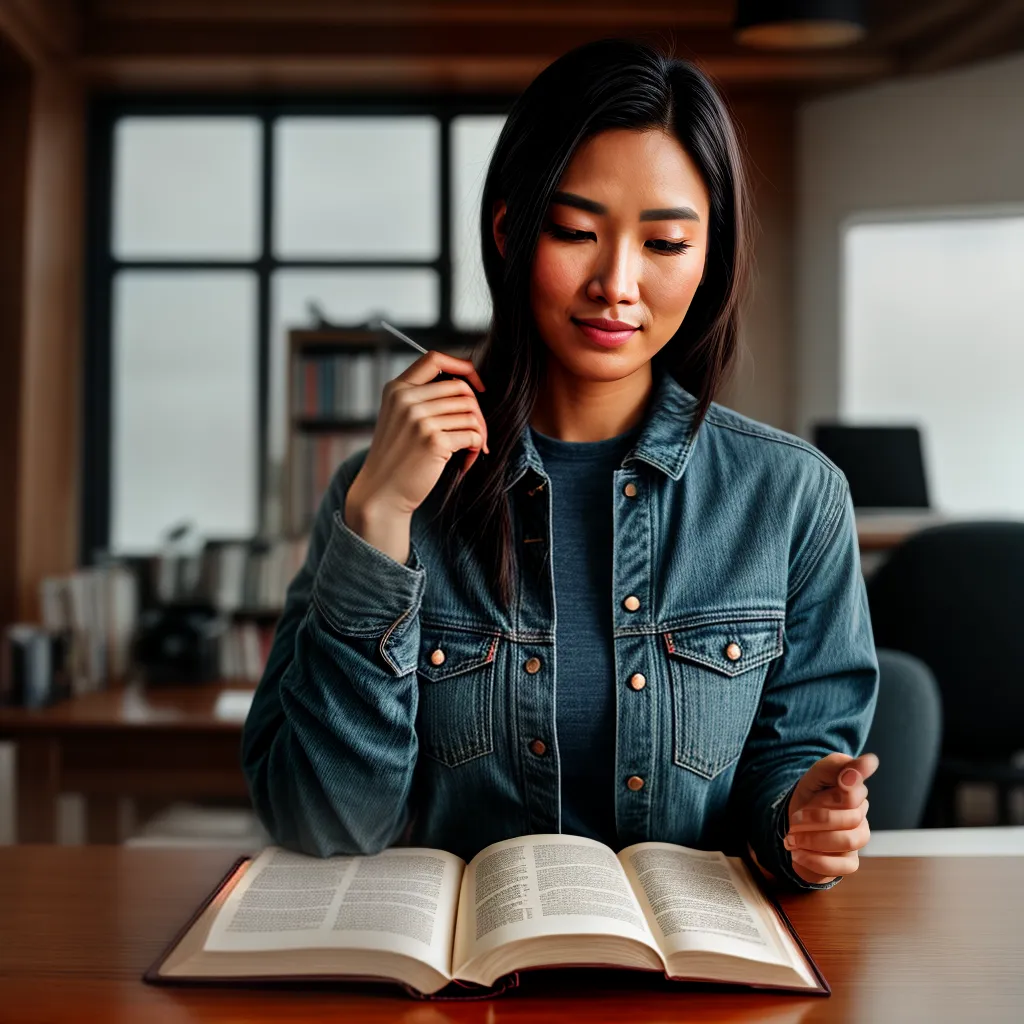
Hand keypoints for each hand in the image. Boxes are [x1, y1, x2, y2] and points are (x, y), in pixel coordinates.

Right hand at [346, 350, 488, 520]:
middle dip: (477, 411)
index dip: (463, 366)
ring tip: (470, 450)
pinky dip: (476, 448)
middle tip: (477, 432)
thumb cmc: (396, 457)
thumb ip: (422, 398)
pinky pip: (472, 435)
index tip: (477, 386)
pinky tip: (466, 462)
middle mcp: (406, 400)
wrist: (381, 493)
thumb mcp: (399, 418)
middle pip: (461, 389)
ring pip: (471, 413)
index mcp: (397, 388)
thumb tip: (468, 385)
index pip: (435, 358)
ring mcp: (419, 420)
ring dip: (479, 433)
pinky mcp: (433, 441)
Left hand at [784, 752, 877, 884]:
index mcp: (854, 792)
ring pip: (848, 841)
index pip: (856, 792)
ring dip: (814, 839)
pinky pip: (842, 867)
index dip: (839, 792)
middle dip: (815, 818)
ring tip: (792, 838)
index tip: (834, 787)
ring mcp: (857, 840)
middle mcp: (860, 816)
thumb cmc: (809, 796)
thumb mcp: (815, 775)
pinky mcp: (849, 862)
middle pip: (850, 818)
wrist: (793, 824)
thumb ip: (836, 766)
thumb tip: (870, 761)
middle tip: (794, 820)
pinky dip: (815, 860)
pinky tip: (798, 853)